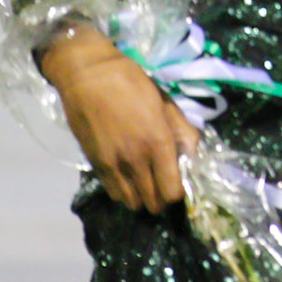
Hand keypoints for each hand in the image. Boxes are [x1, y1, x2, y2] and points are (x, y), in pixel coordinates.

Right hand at [43, 30, 198, 212]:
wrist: (88, 77)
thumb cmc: (131, 83)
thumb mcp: (165, 102)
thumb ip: (183, 131)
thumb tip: (193, 154)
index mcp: (157, 143)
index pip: (172, 192)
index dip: (179, 191)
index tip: (179, 179)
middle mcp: (135, 161)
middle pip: (153, 203)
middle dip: (162, 197)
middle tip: (164, 180)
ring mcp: (113, 166)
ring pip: (132, 203)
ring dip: (142, 196)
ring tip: (145, 179)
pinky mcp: (95, 166)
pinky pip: (114, 193)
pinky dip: (124, 191)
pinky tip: (128, 175)